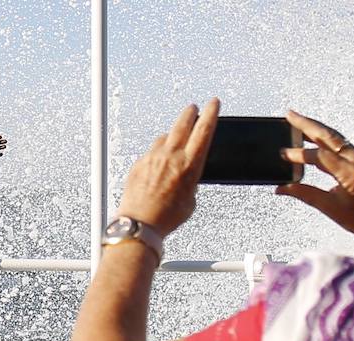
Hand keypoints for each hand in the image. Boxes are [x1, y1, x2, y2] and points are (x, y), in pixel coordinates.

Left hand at [117, 99, 219, 235]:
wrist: (140, 223)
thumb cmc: (165, 217)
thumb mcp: (190, 199)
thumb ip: (189, 180)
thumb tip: (185, 173)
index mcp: (189, 165)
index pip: (204, 130)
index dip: (211, 113)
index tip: (213, 103)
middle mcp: (170, 156)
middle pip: (182, 123)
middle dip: (190, 113)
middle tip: (193, 108)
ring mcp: (153, 157)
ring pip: (164, 136)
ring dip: (171, 135)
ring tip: (174, 140)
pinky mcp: (139, 163)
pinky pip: (150, 150)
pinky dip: (156, 152)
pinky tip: (158, 161)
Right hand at [277, 110, 353, 252]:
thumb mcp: (329, 208)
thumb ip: (304, 194)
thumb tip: (281, 188)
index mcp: (350, 172)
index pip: (319, 155)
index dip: (299, 154)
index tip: (283, 154)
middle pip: (328, 135)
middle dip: (307, 124)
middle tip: (289, 115)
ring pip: (335, 137)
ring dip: (315, 128)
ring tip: (297, 121)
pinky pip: (340, 143)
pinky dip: (324, 138)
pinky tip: (312, 137)